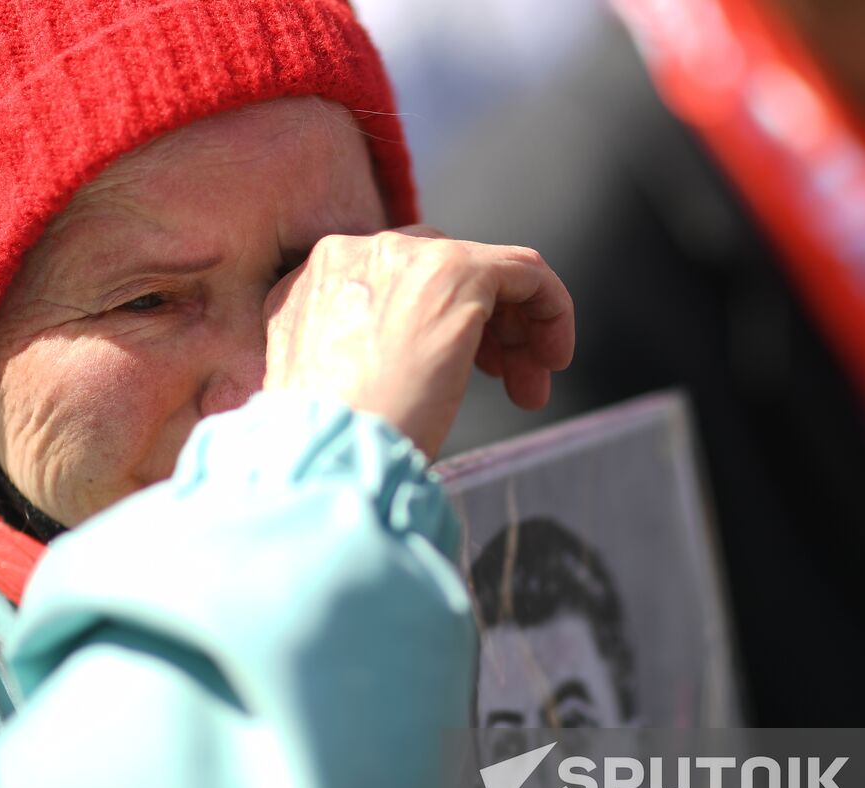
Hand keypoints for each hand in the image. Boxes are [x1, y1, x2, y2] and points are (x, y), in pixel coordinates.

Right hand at [262, 227, 574, 458]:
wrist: (328, 454)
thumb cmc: (325, 449)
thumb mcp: (323, 392)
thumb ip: (350, 358)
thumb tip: (397, 367)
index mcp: (310, 285)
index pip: (393, 282)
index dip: (435, 326)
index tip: (463, 376)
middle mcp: (352, 255)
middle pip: (438, 269)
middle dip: (480, 327)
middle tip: (504, 384)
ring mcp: (403, 257)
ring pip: (481, 269)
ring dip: (514, 328)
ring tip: (529, 387)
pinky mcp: (455, 271)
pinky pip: (524, 270)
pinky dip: (550, 307)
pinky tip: (554, 358)